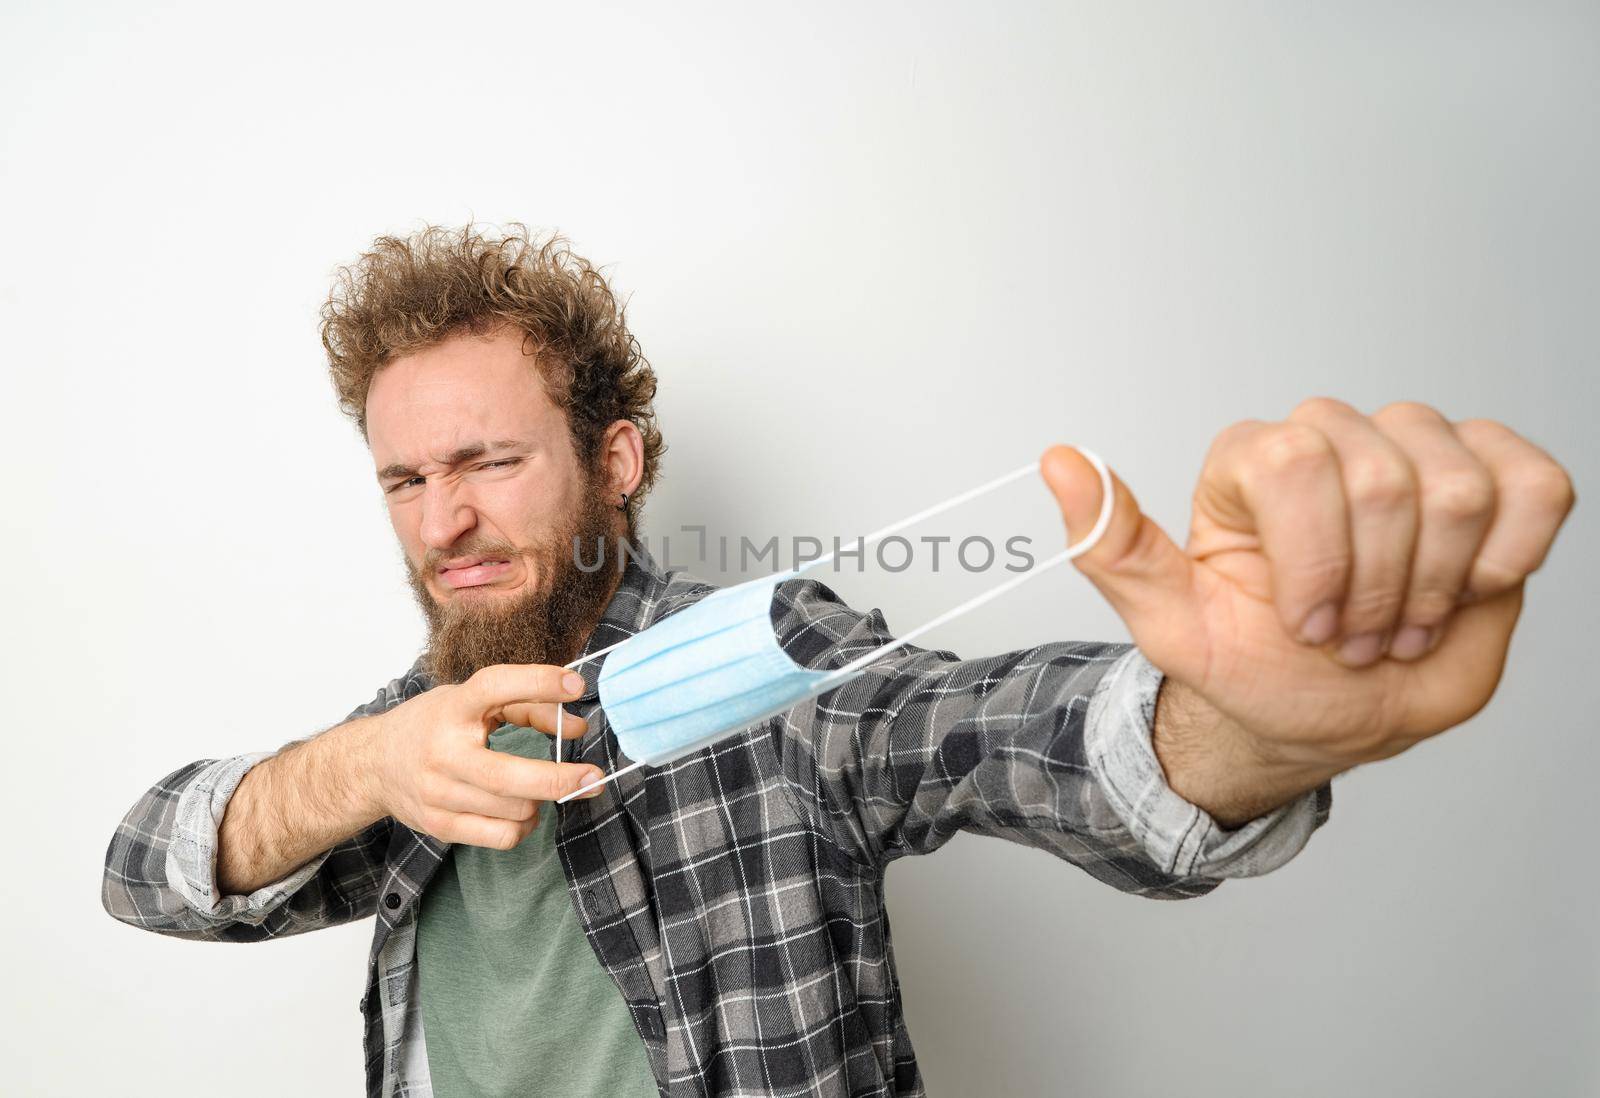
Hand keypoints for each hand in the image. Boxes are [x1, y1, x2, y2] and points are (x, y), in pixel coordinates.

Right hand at [364, 664, 605, 848]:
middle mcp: (442, 751)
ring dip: (540, 802)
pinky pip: (501, 836)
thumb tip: (577, 728)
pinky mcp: (439, 825)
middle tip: (594, 777)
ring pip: (513, 810)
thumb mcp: (472, 701)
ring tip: (539, 790)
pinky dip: (523, 826)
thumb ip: (529, 707)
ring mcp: (437, 793)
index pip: (494, 687)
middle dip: (559, 779)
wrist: (373, 764)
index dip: (538, 682)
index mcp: (452, 708)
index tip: (577, 686)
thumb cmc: (435, 725)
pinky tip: (520, 812)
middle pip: (508, 776)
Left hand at [1041, 399, 1575, 775]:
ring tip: (1398, 623)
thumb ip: (1115, 545)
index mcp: (1251, 461)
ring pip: (1458, 485)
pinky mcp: (1494, 477)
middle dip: (1375, 590)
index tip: (1305, 627)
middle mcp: (1331, 436)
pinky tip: (1469, 588)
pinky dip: (1509, 556)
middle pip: (1385, 480)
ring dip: (1435, 586)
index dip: (1317, 564)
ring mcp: (1416, 450)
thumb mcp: (1171, 622)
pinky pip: (1534, 486)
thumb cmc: (1253, 667)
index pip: (1299, 463)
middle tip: (1350, 638)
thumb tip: (1061, 462)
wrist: (1327, 712)